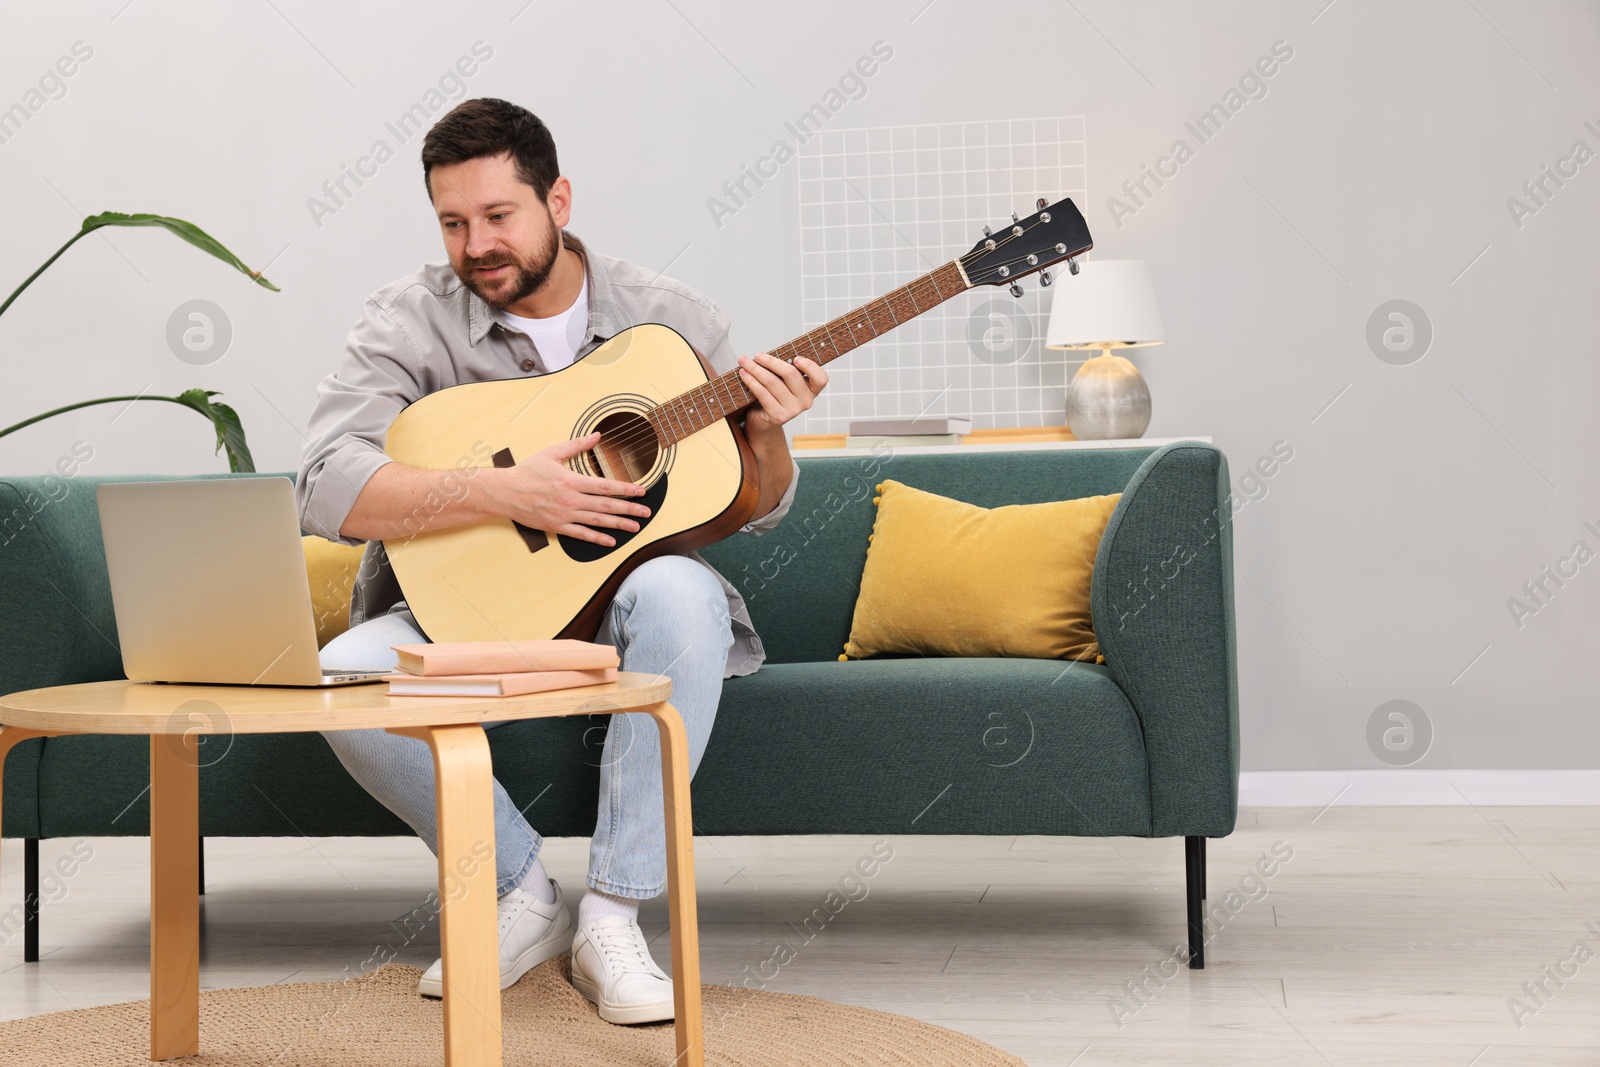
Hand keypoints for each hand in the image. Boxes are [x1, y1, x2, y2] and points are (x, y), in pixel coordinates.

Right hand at [489, 432, 650, 546]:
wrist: (504, 492)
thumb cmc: (527, 471)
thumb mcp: (552, 453)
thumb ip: (577, 445)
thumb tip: (596, 436)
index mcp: (572, 481)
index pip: (606, 485)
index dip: (626, 489)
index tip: (641, 491)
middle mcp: (571, 499)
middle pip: (607, 506)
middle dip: (630, 509)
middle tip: (647, 512)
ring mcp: (565, 515)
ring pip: (598, 521)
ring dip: (619, 525)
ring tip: (635, 526)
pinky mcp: (557, 526)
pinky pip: (581, 534)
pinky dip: (597, 538)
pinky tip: (611, 541)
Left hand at [738, 353, 827, 437]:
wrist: (763, 423)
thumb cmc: (774, 397)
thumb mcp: (784, 383)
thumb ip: (784, 371)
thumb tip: (768, 354)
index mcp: (811, 391)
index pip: (821, 379)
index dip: (810, 366)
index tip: (796, 358)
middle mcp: (806, 401)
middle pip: (790, 374)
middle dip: (771, 362)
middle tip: (757, 355)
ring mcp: (793, 410)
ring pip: (772, 382)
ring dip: (755, 369)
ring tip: (744, 362)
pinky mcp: (778, 416)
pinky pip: (762, 393)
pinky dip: (751, 381)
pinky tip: (743, 374)